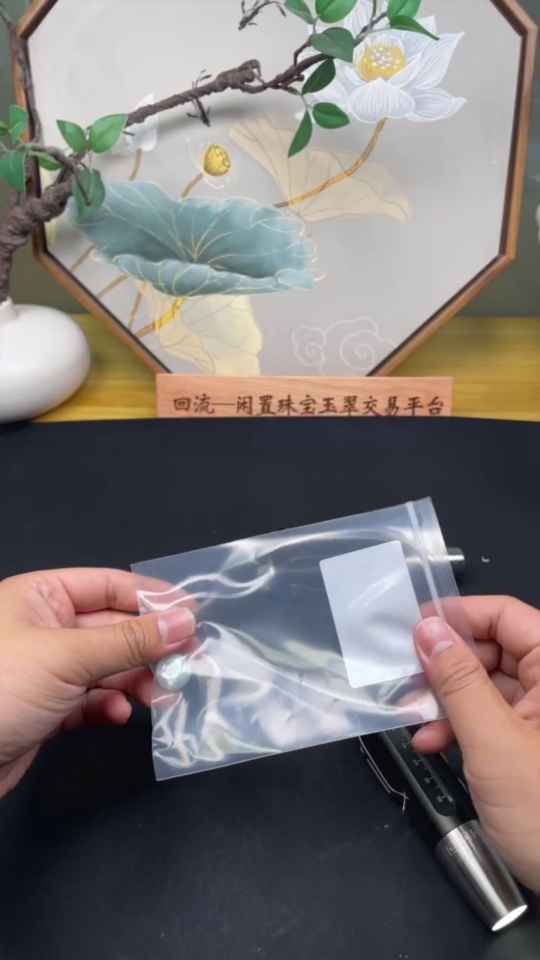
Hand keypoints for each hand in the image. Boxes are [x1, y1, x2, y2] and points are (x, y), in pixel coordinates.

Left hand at [0, 568, 194, 797]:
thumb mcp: (67, 657)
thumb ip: (129, 641)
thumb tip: (184, 623)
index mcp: (39, 596)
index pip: (107, 585)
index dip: (150, 598)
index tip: (192, 614)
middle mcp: (42, 627)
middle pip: (112, 628)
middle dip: (149, 645)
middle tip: (187, 662)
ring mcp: (45, 670)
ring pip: (107, 666)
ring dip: (136, 679)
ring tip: (160, 694)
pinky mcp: (46, 709)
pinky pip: (91, 700)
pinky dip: (111, 705)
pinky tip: (120, 713)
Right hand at [413, 597, 539, 891]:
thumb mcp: (494, 743)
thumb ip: (458, 682)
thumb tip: (429, 631)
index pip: (506, 616)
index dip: (458, 616)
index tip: (414, 630)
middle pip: (494, 649)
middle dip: (446, 665)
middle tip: (407, 680)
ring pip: (488, 686)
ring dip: (448, 700)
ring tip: (416, 720)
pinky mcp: (534, 747)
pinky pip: (493, 718)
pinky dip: (462, 726)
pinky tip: (435, 742)